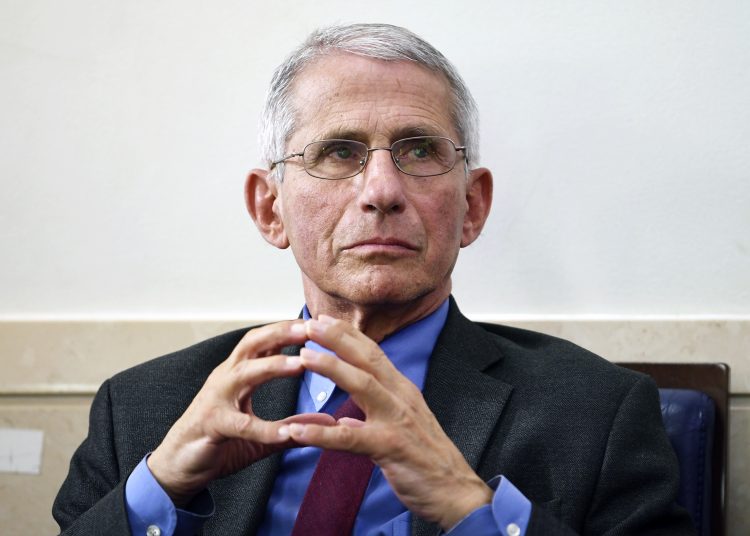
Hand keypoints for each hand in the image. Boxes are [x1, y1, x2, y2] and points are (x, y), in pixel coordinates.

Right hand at [148, 321, 335, 505]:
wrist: (177, 465)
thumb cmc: (217, 440)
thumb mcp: (260, 432)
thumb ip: (292, 425)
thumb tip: (327, 422)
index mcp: (237, 374)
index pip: (263, 342)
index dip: (287, 329)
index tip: (315, 322)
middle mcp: (226, 378)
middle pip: (252, 345)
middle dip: (281, 333)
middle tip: (309, 328)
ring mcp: (216, 399)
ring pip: (244, 373)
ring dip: (272, 366)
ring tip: (300, 364)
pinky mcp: (210, 424)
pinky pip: (239, 424)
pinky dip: (262, 428)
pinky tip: (283, 433)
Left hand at [284, 316, 492, 529]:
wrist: (456, 491)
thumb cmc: (428, 460)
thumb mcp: (402, 427)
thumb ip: (374, 417)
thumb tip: (347, 422)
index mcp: (401, 390)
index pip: (373, 353)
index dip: (348, 335)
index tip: (323, 320)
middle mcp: (400, 398)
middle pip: (366, 359)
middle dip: (337, 339)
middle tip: (309, 324)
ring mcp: (396, 421)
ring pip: (362, 386)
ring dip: (331, 368)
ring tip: (303, 358)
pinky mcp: (390, 447)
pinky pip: (350, 438)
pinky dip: (321, 433)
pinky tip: (297, 432)